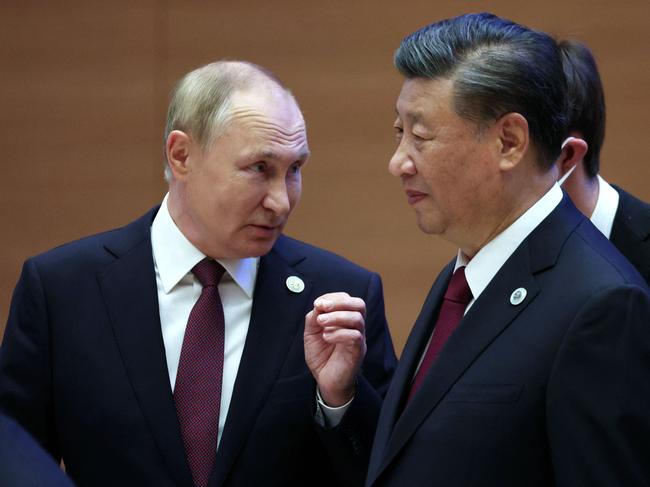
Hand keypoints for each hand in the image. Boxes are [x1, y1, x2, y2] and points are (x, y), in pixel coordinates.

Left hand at [304, 292, 366, 406]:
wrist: (326, 381)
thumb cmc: (321, 356)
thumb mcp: (312, 333)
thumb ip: (314, 317)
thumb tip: (319, 305)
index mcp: (345, 320)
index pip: (347, 299)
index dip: (332, 297)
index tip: (317, 304)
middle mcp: (355, 327)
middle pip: (359, 304)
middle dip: (339, 302)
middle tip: (322, 307)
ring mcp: (358, 338)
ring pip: (357, 318)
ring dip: (336, 316)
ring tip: (320, 323)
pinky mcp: (357, 351)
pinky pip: (355, 336)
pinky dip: (338, 333)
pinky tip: (326, 337)